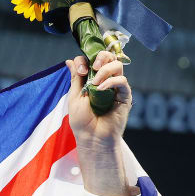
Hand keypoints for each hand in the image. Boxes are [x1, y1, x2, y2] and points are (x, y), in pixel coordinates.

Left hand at [65, 52, 137, 195]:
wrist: (92, 138)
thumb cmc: (81, 121)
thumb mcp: (74, 96)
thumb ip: (76, 78)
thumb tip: (69, 61)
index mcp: (92, 80)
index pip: (92, 60)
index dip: (86, 60)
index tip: (81, 70)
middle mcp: (105, 81)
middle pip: (108, 57)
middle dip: (100, 57)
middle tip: (92, 69)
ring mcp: (116, 87)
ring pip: (117, 65)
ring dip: (105, 70)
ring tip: (95, 83)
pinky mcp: (125, 96)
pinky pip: (122, 81)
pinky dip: (111, 82)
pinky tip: (100, 90)